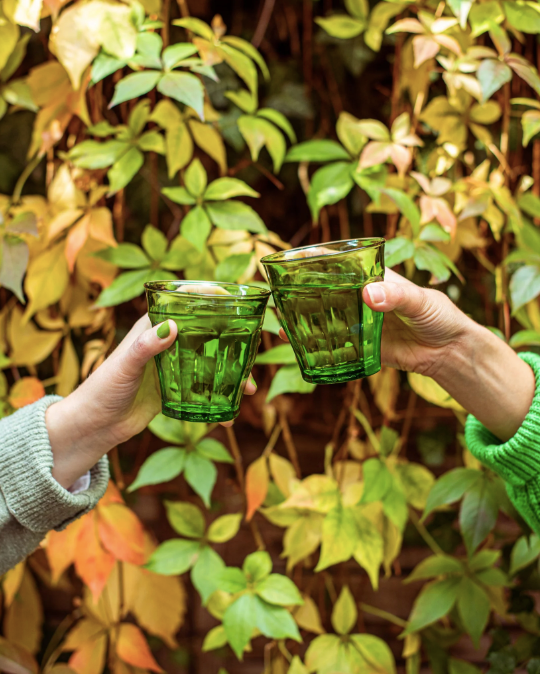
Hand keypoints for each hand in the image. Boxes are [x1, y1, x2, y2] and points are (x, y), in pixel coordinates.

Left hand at [47, 316, 256, 487]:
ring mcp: (172, 367)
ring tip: (249, 389)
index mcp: (152, 328)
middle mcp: (165, 344)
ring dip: (230, 375)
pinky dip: (217, 400)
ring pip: (208, 364)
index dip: (207, 297)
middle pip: (204, 335)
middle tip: (252, 351)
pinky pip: (202, 390)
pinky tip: (228, 413)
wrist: (94, 425)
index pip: (182, 303)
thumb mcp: (125, 366)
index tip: (231, 298)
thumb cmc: (102, 389)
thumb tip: (173, 325)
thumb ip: (146, 346)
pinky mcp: (174, 390)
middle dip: (230, 341)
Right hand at [279, 268, 534, 440]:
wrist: (449, 351)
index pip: (342, 263)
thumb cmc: (440, 316)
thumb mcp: (421, 301)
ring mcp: (360, 322)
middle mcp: (362, 298)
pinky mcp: (361, 346)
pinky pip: (335, 344)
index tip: (294, 258)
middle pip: (327, 290)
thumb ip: (397, 296)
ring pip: (326, 317)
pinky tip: (297, 344)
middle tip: (276, 291)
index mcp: (374, 278)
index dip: (318, 259)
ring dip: (304, 317)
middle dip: (302, 289)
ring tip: (279, 316)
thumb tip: (368, 295)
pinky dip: (317, 344)